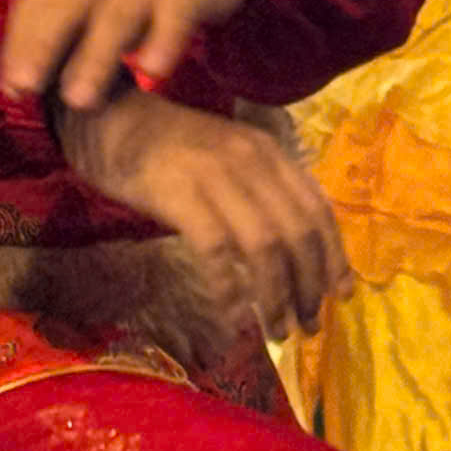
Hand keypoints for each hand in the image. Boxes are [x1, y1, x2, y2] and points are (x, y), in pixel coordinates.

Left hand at [0, 0, 274, 108]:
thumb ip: (64, 27)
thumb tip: (21, 83)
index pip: (33, 4)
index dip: (17, 45)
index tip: (10, 88)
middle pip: (66, 8)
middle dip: (42, 48)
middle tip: (25, 89)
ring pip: (115, 17)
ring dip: (95, 58)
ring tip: (78, 100)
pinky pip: (174, 15)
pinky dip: (164, 40)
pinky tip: (154, 71)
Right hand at [56, 86, 351, 336]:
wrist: (110, 119)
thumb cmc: (168, 146)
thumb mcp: (228, 156)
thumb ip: (260, 189)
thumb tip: (291, 250)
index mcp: (269, 152)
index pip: (317, 209)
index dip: (334, 257)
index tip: (340, 295)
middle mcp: (251, 161)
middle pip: (297, 233)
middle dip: (309, 287)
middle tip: (307, 326)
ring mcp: (215, 176)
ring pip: (264, 246)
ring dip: (276, 295)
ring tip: (277, 330)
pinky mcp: (180, 195)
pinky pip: (216, 252)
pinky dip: (229, 289)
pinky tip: (233, 316)